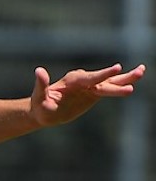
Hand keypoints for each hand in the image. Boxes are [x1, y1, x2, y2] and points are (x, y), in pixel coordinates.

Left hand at [30, 63, 145, 126]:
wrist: (43, 112)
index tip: (117, 68)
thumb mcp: (39, 97)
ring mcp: (90, 86)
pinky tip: (134, 82)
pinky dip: (122, 84)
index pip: (90, 78)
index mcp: (72, 81)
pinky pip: (110, 87)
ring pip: (110, 81)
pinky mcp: (94, 92)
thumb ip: (41, 84)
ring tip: (141, 71)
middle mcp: (83, 81)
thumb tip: (39, 70)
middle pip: (103, 79)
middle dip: (117, 77)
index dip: (103, 74)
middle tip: (137, 73)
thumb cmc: (40, 106)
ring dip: (125, 78)